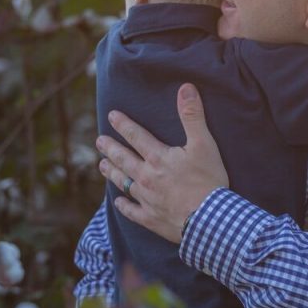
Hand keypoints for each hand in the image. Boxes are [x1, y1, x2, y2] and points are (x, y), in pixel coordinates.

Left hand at [97, 83, 228, 242]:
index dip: (123, 125)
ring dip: (112, 172)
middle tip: (99, 141)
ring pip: (123, 183)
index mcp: (158, 158)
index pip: (136, 136)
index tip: (111, 116)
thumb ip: (192, 116)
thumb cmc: (208, 180)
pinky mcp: (151, 219)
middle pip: (124, 159)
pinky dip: (123, 206)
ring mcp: (147, 199)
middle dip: (110, 148)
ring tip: (102, 165)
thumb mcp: (204, 144)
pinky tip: (117, 202)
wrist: (208, 219)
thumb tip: (186, 88)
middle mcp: (147, 177)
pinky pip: (132, 211)